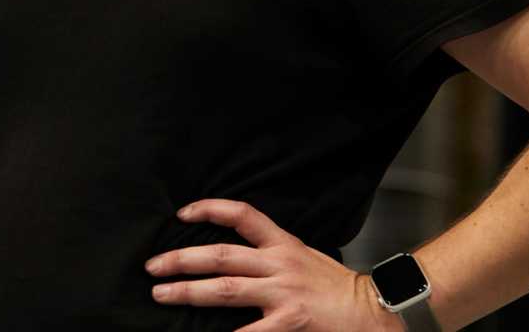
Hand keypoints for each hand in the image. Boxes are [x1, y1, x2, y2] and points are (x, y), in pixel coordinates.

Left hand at [145, 198, 402, 331]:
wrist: (376, 311)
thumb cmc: (339, 289)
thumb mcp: (305, 258)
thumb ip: (272, 255)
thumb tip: (235, 259)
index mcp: (284, 244)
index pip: (242, 215)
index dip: (209, 209)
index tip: (182, 213)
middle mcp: (279, 264)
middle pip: (220, 255)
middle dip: (181, 259)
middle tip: (152, 267)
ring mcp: (282, 294)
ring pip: (225, 288)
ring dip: (188, 292)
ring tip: (161, 295)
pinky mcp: (289, 322)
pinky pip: (247, 331)